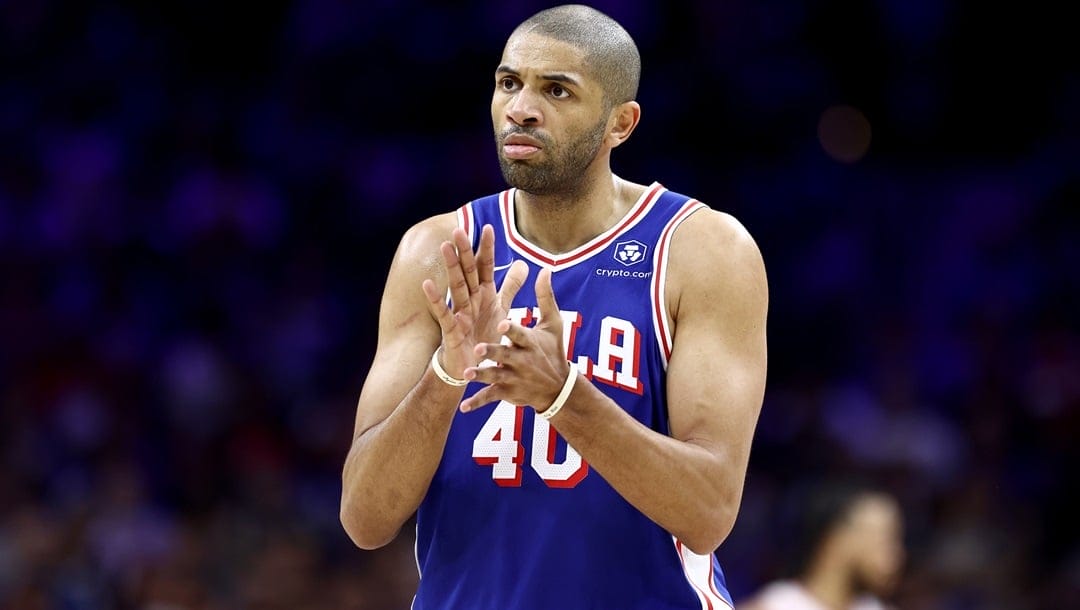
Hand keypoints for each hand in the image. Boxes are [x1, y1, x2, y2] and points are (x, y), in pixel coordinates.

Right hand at [422, 224, 527, 377]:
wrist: (473, 366)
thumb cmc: (484, 334)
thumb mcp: (501, 308)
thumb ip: (511, 286)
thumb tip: (523, 263)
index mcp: (484, 294)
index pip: (486, 267)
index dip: (487, 249)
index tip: (490, 227)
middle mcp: (471, 300)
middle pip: (468, 272)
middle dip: (465, 251)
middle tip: (458, 229)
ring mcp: (460, 313)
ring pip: (456, 287)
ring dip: (451, 267)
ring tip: (445, 247)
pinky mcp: (452, 330)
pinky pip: (443, 313)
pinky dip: (435, 300)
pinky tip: (427, 284)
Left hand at [459, 268, 571, 412]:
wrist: (557, 388)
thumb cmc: (552, 350)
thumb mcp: (553, 324)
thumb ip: (545, 297)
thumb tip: (545, 269)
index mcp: (530, 342)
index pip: (521, 333)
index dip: (512, 329)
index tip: (502, 322)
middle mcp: (522, 360)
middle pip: (505, 355)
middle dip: (493, 352)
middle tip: (478, 347)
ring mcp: (513, 378)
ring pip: (495, 376)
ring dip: (481, 376)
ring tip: (467, 374)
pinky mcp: (507, 392)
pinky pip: (490, 398)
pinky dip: (477, 403)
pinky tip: (463, 408)